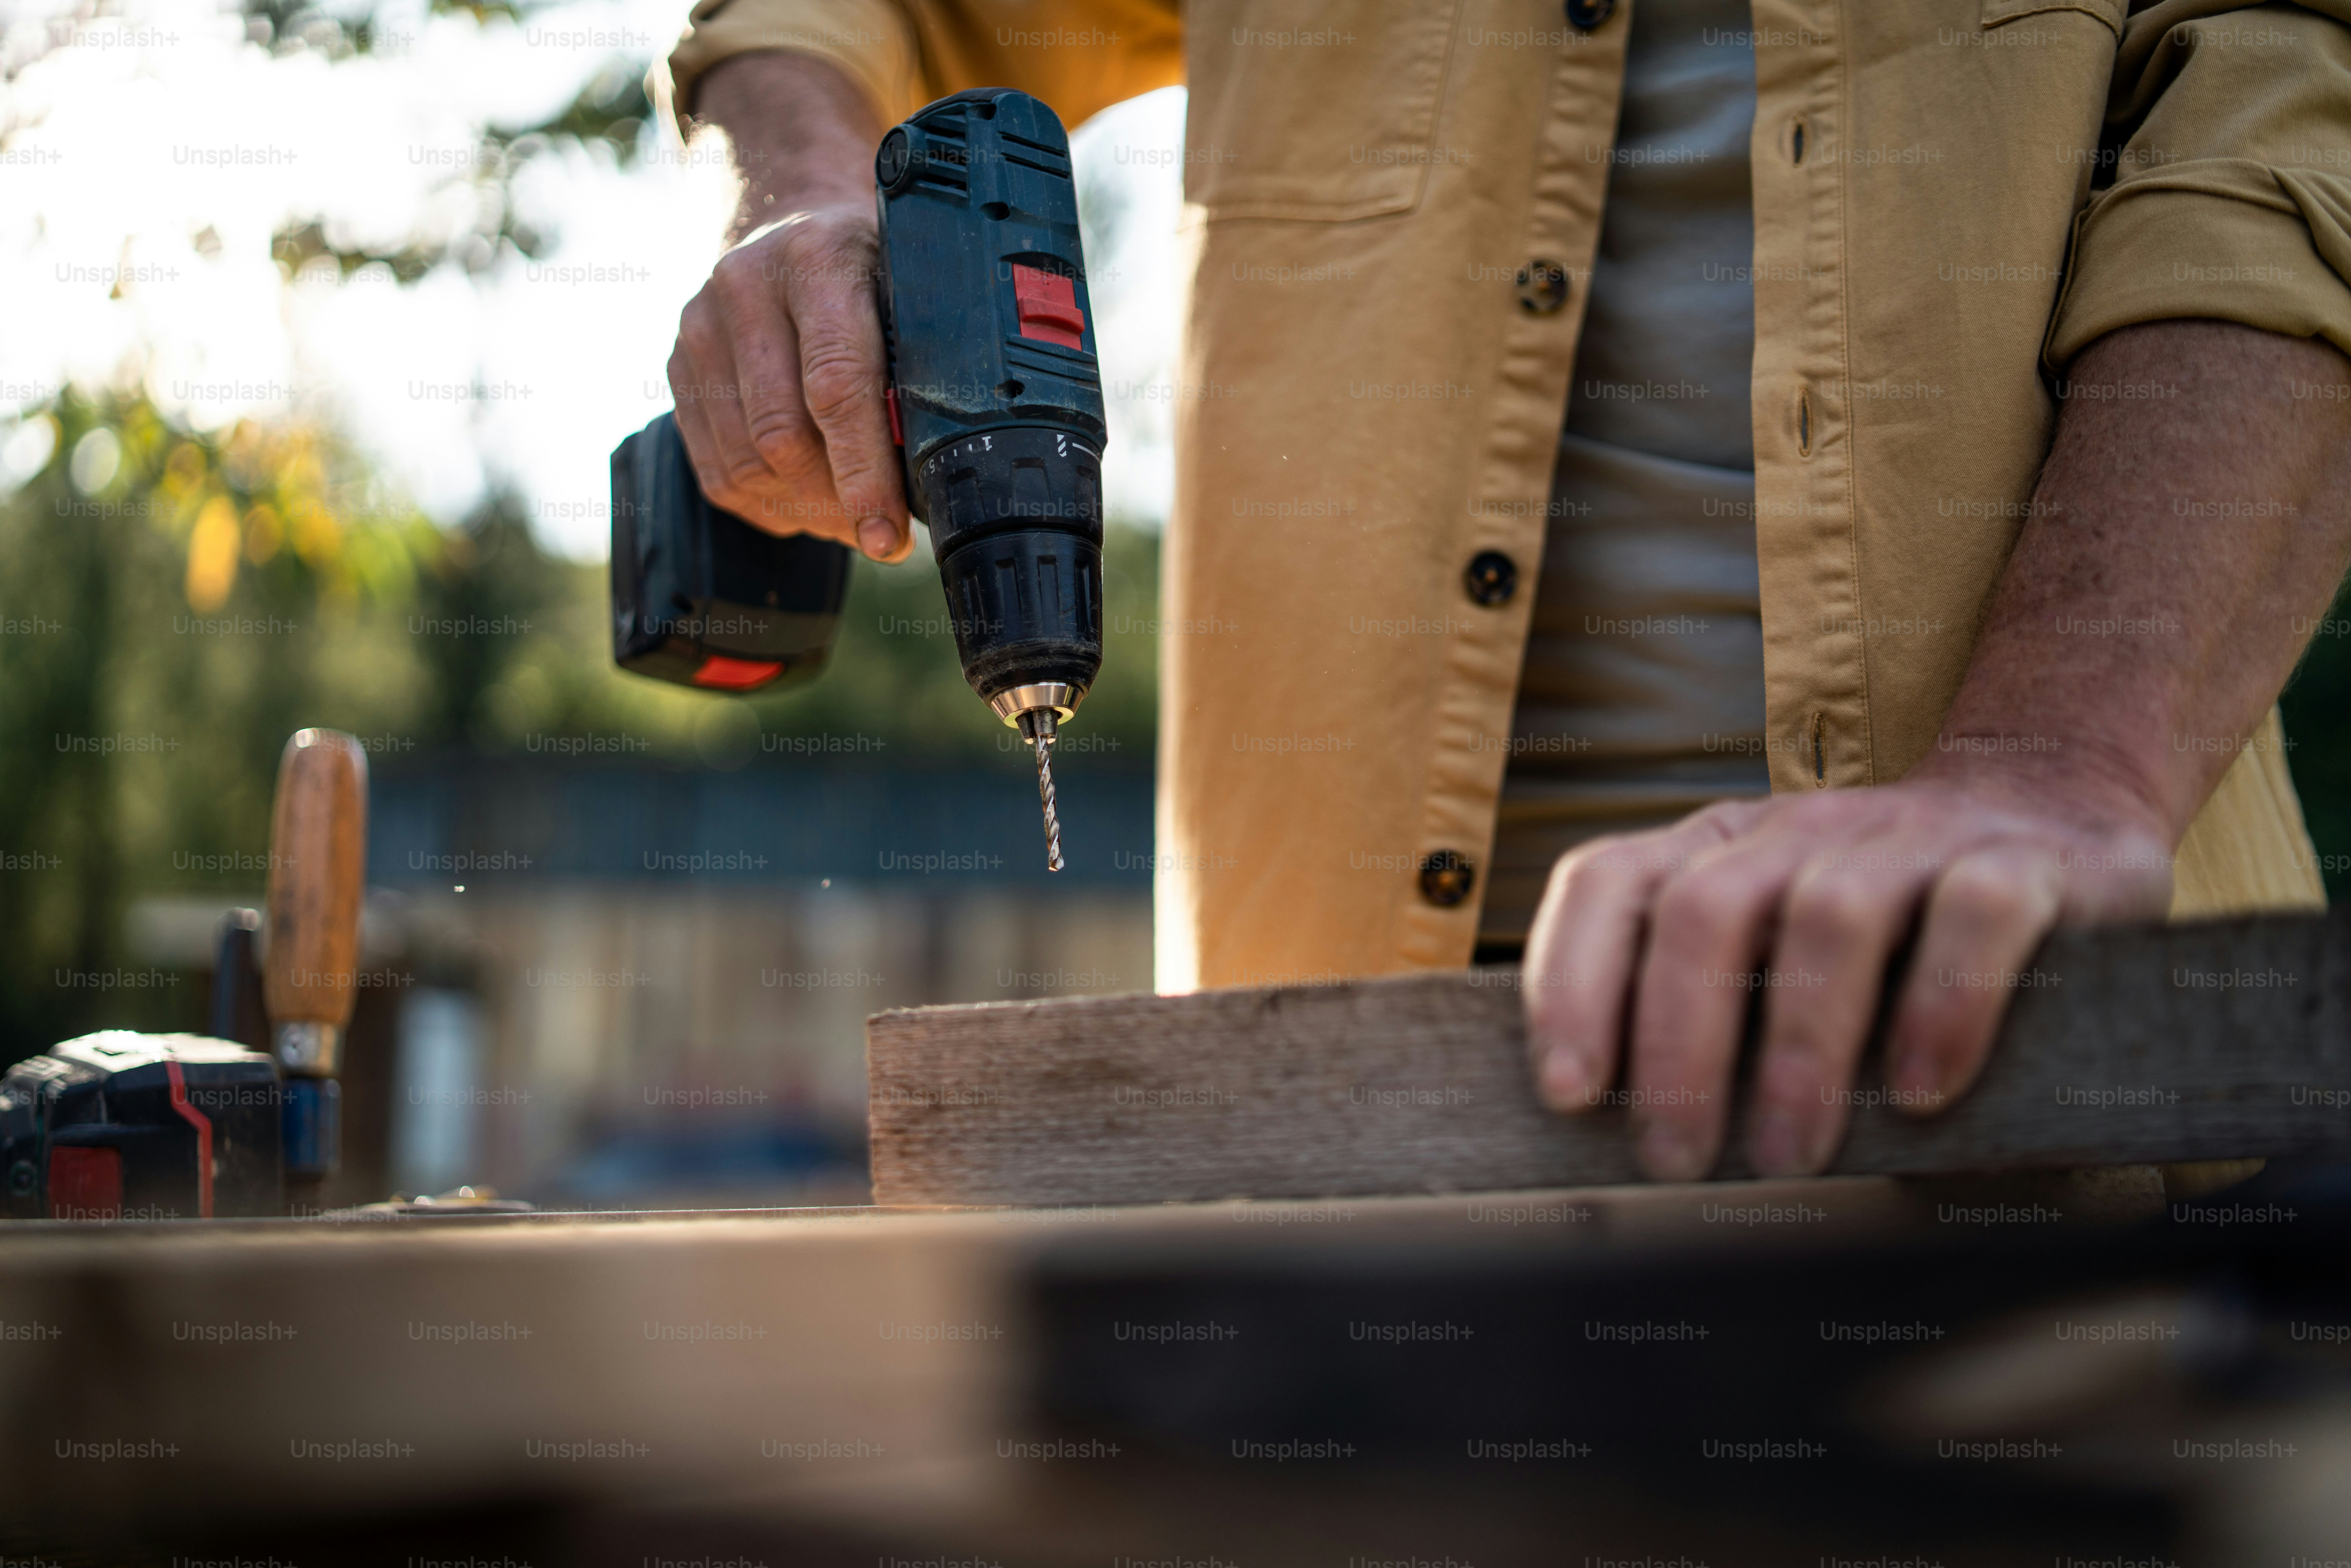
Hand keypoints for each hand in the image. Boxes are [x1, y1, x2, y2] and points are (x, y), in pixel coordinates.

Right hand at [667, 51, 909, 560]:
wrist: (788, 220)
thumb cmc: (870, 268)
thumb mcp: (912, 287)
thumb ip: (926, 362)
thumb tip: (933, 471)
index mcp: (816, 259)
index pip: (836, 386)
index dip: (863, 472)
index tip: (887, 535)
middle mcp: (744, 286)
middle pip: (782, 436)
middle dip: (836, 503)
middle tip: (880, 533)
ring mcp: (699, 327)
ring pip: (746, 464)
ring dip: (804, 512)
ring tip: (850, 520)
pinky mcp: (677, 368)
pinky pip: (717, 471)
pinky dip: (767, 505)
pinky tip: (807, 503)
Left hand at [1520, 770, 2173, 1180]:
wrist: (2046, 813)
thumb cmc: (1886, 928)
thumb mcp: (1775, 947)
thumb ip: (1712, 1009)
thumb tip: (1634, 1141)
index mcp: (1720, 848)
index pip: (1607, 884)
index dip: (1570, 981)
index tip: (1568, 1092)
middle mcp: (1799, 829)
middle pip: (1704, 911)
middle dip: (1678, 1043)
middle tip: (1675, 1157)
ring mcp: (1910, 835)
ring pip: (1829, 917)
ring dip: (1798, 1050)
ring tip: (1787, 1154)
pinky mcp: (2020, 862)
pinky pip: (1972, 917)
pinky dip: (1942, 1008)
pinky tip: (1919, 1094)